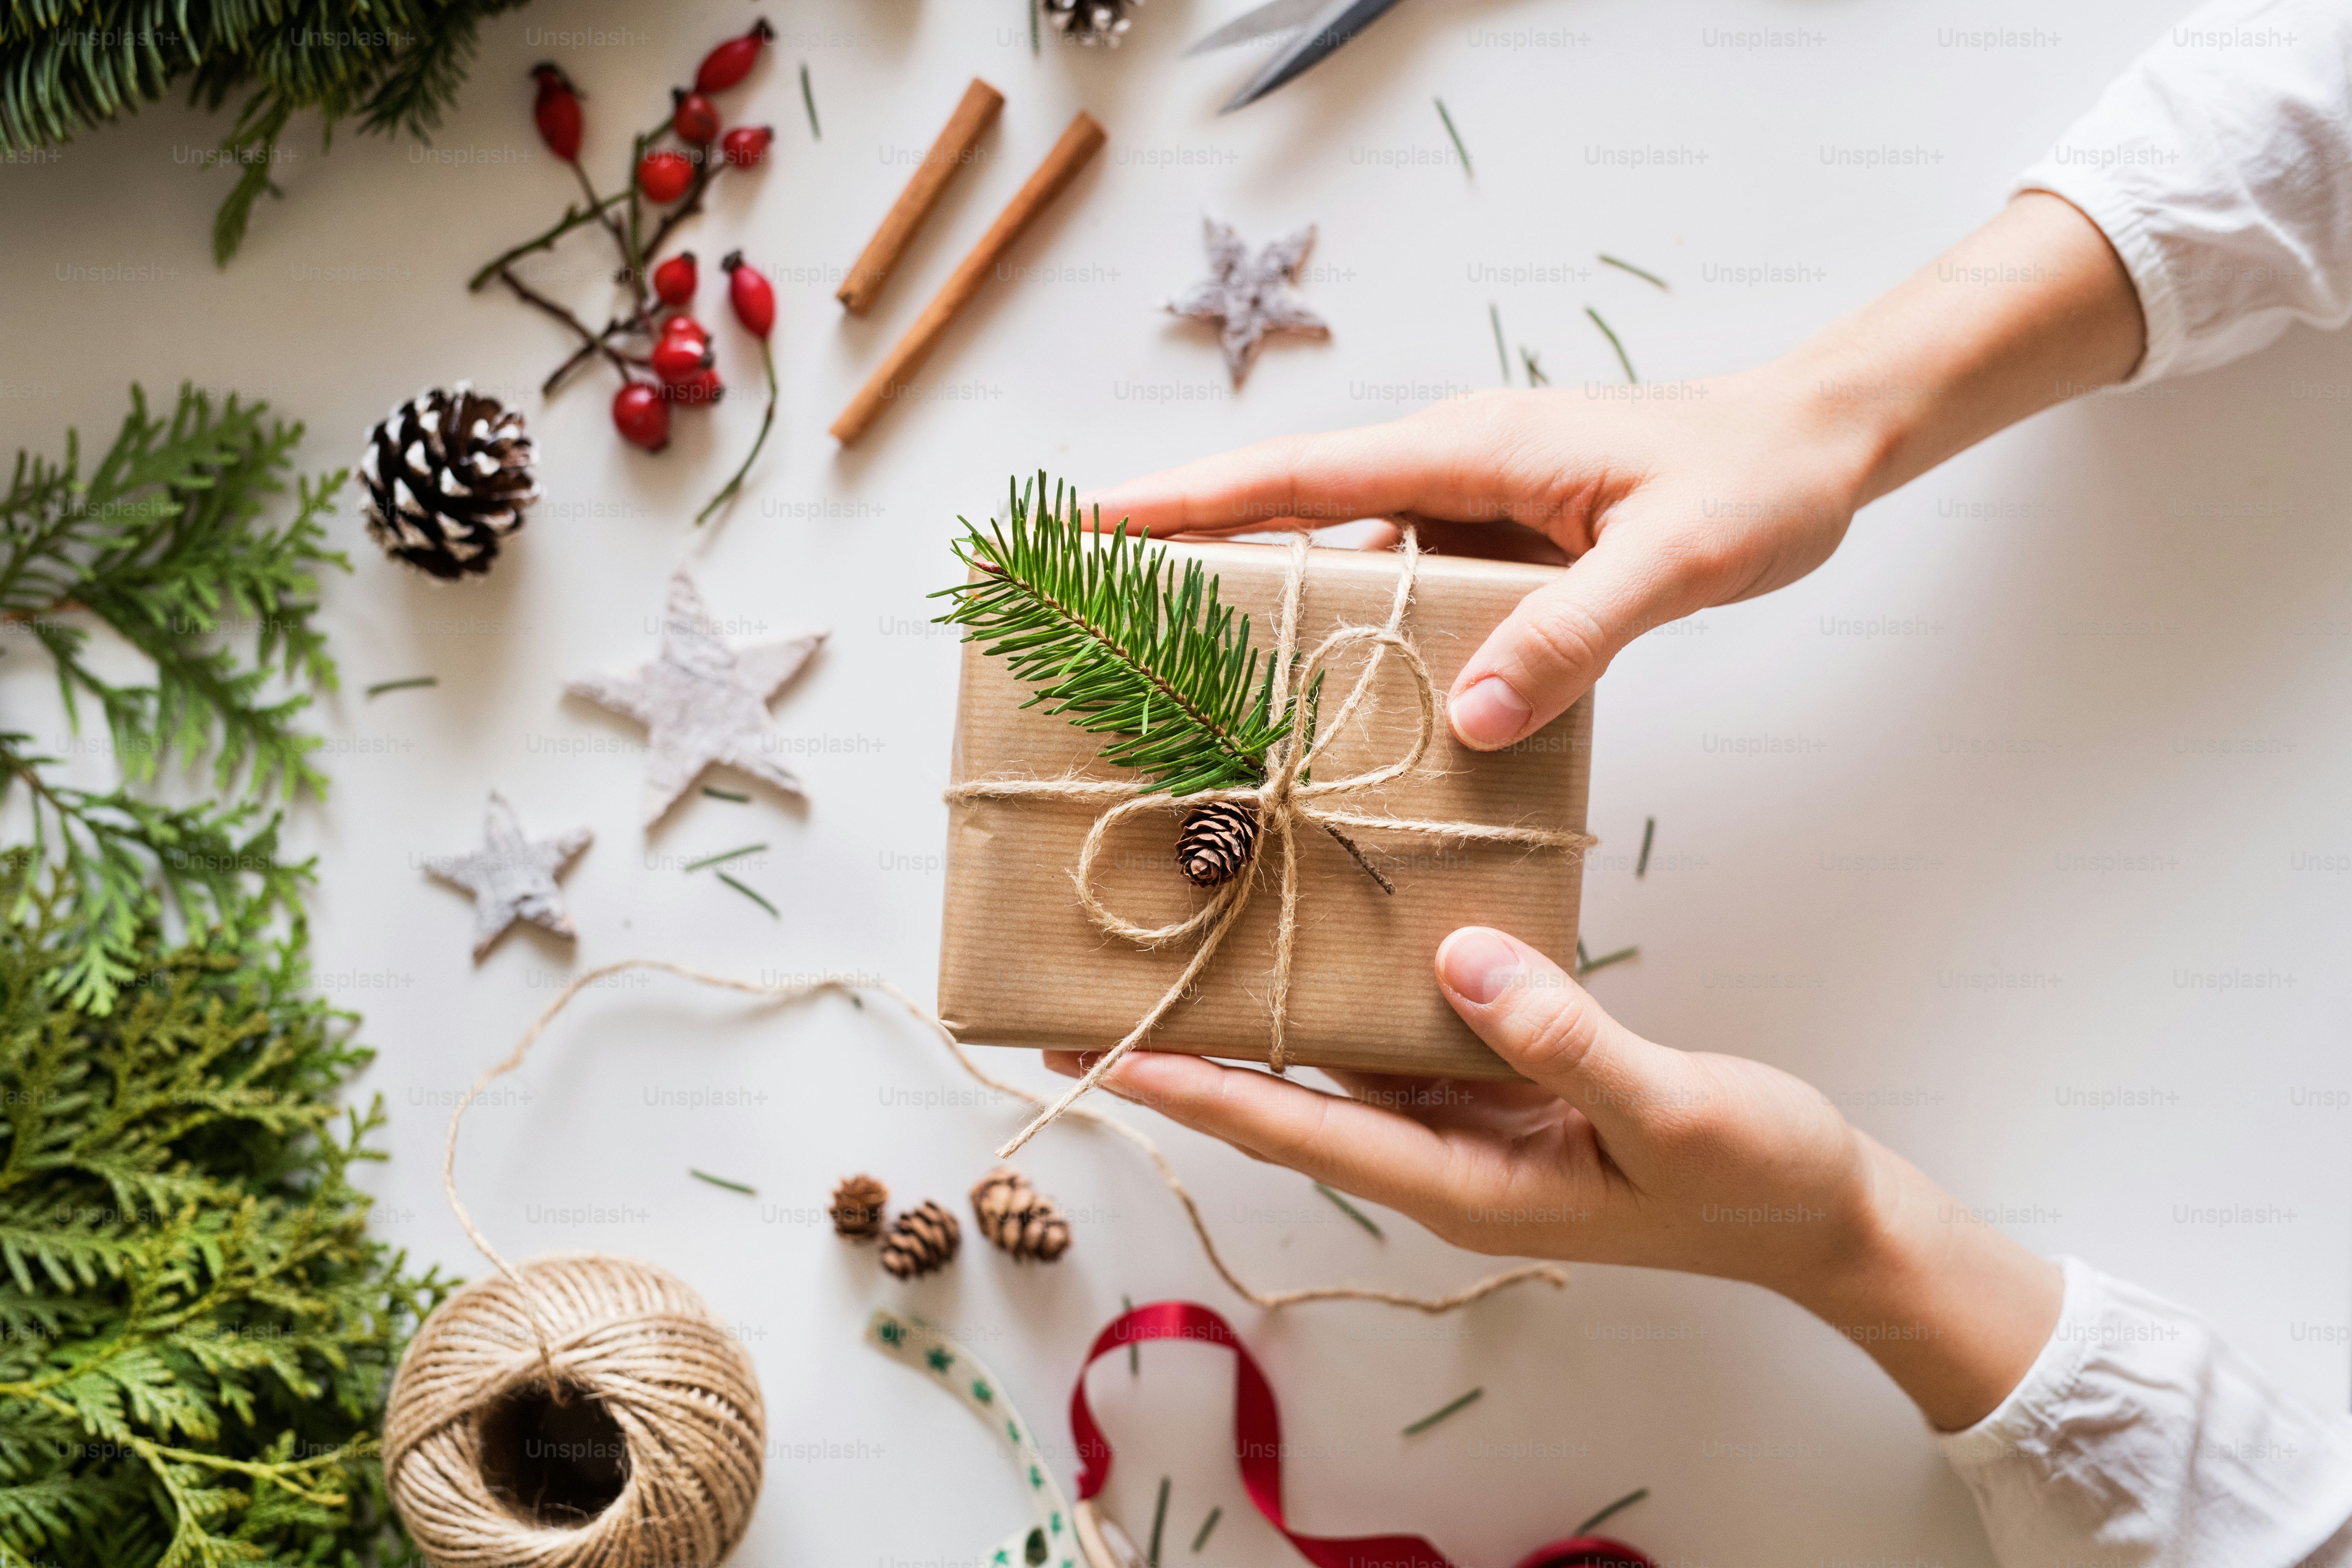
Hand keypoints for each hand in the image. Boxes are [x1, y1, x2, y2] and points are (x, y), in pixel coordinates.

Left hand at [1047, 926, 2061, 1430]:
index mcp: (1463, 1185)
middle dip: (1196, 1051)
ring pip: (1341, 1061)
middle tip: (1096, 994)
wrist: (1825, 1217)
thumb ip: (1561, 1039)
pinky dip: (1356, 988)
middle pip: (1292, 1098)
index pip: (1297, 1131)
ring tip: (1177, 947)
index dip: (1195, 1093)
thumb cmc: (1754, 1179)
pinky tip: (1321, 931)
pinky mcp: (1506, 1088)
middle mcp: (1443, 1158)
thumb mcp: (1666, 1111)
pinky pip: (1409, 1035)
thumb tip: (1458, 959)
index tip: (1098, 1055)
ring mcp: (1471, 1124)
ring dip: (1264, 1012)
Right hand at [1084, 193, 2141, 750]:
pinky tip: (1319, 702)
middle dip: (1187, 555)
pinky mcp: (1495, 554)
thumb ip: (1575, 632)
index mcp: (1467, 452)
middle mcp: (1448, 476)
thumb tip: (1472, 719)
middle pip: (1289, 518)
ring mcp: (1467, 516)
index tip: (1091, 521)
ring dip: (1261, 609)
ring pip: (1337, 564)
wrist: (1813, 446)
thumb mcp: (1675, 558)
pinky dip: (1348, 640)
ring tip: (1171, 675)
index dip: (1190, 502)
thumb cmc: (1752, 483)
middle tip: (1091, 607)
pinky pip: (1397, 598)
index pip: (1297, 478)